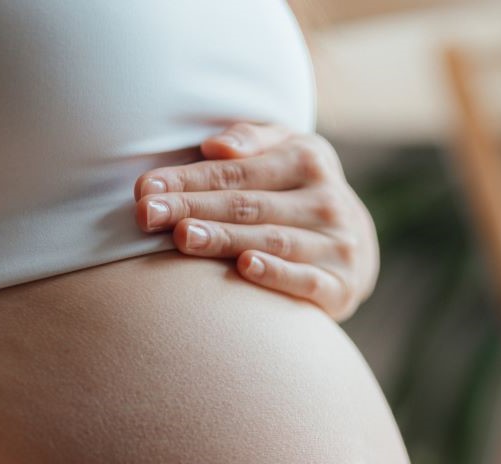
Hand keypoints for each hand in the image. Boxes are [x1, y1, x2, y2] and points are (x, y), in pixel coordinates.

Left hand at [133, 121, 379, 321]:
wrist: (356, 248)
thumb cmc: (300, 193)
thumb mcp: (286, 152)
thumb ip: (251, 140)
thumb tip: (214, 145)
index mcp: (307, 158)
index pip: (236, 171)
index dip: (189, 179)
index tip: (145, 189)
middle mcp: (326, 200)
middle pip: (248, 204)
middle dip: (193, 208)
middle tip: (148, 215)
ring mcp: (336, 244)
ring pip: (271, 239)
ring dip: (225, 239)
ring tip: (183, 237)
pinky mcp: (340, 285)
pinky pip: (304, 279)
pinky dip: (275, 273)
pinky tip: (243, 267)